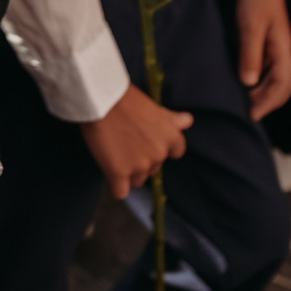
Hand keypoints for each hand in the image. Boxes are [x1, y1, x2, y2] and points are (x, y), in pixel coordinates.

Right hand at [78, 84, 192, 197]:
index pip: (175, 153)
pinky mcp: (119, 173)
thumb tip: (188, 121)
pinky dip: (115, 185)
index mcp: (171, 136)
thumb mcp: (154, 106)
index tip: (146, 141)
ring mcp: (140, 165)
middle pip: (153, 168)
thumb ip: (171, 119)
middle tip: (124, 142)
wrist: (102, 99)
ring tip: (114, 152)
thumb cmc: (126, 99)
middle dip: (141, 159)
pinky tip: (110, 172)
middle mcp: (159, 154)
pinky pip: (120, 192)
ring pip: (137, 180)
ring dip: (128, 171)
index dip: (161, 149)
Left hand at [233, 0, 290, 119]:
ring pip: (280, 75)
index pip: (283, 83)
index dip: (270, 101)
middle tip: (251, 112)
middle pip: (287, 82)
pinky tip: (249, 81)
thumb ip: (250, 55)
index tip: (253, 114)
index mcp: (283, 47)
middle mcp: (284, 48)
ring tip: (249, 100)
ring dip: (267, 90)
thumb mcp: (249, 26)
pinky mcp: (270, 38)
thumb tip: (248, 83)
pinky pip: (271, 66)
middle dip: (271, 100)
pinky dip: (263, 79)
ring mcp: (278, 43)